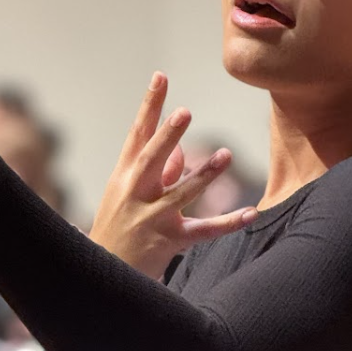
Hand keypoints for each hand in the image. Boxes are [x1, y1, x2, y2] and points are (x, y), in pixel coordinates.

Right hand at [89, 74, 256, 277]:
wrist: (100, 273)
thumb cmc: (118, 227)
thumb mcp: (129, 194)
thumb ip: (159, 172)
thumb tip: (183, 151)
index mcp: (124, 176)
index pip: (138, 134)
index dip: (150, 105)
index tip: (161, 77)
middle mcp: (135, 193)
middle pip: (151, 160)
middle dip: (167, 136)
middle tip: (184, 112)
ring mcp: (150, 218)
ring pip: (180, 194)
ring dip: (204, 175)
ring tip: (226, 155)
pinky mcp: (168, 241)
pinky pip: (203, 230)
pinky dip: (228, 223)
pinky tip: (251, 213)